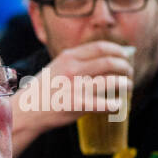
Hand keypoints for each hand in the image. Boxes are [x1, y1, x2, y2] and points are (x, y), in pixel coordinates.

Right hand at [17, 41, 133, 130]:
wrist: (27, 110)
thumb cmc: (45, 90)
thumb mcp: (58, 67)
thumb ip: (77, 62)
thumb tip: (104, 60)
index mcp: (69, 56)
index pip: (101, 47)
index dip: (118, 51)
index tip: (125, 56)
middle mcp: (73, 68)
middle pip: (110, 62)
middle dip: (125, 67)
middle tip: (130, 73)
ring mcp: (75, 87)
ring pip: (111, 81)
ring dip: (126, 84)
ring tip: (129, 87)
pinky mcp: (76, 104)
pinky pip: (104, 103)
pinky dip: (115, 104)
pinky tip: (118, 105)